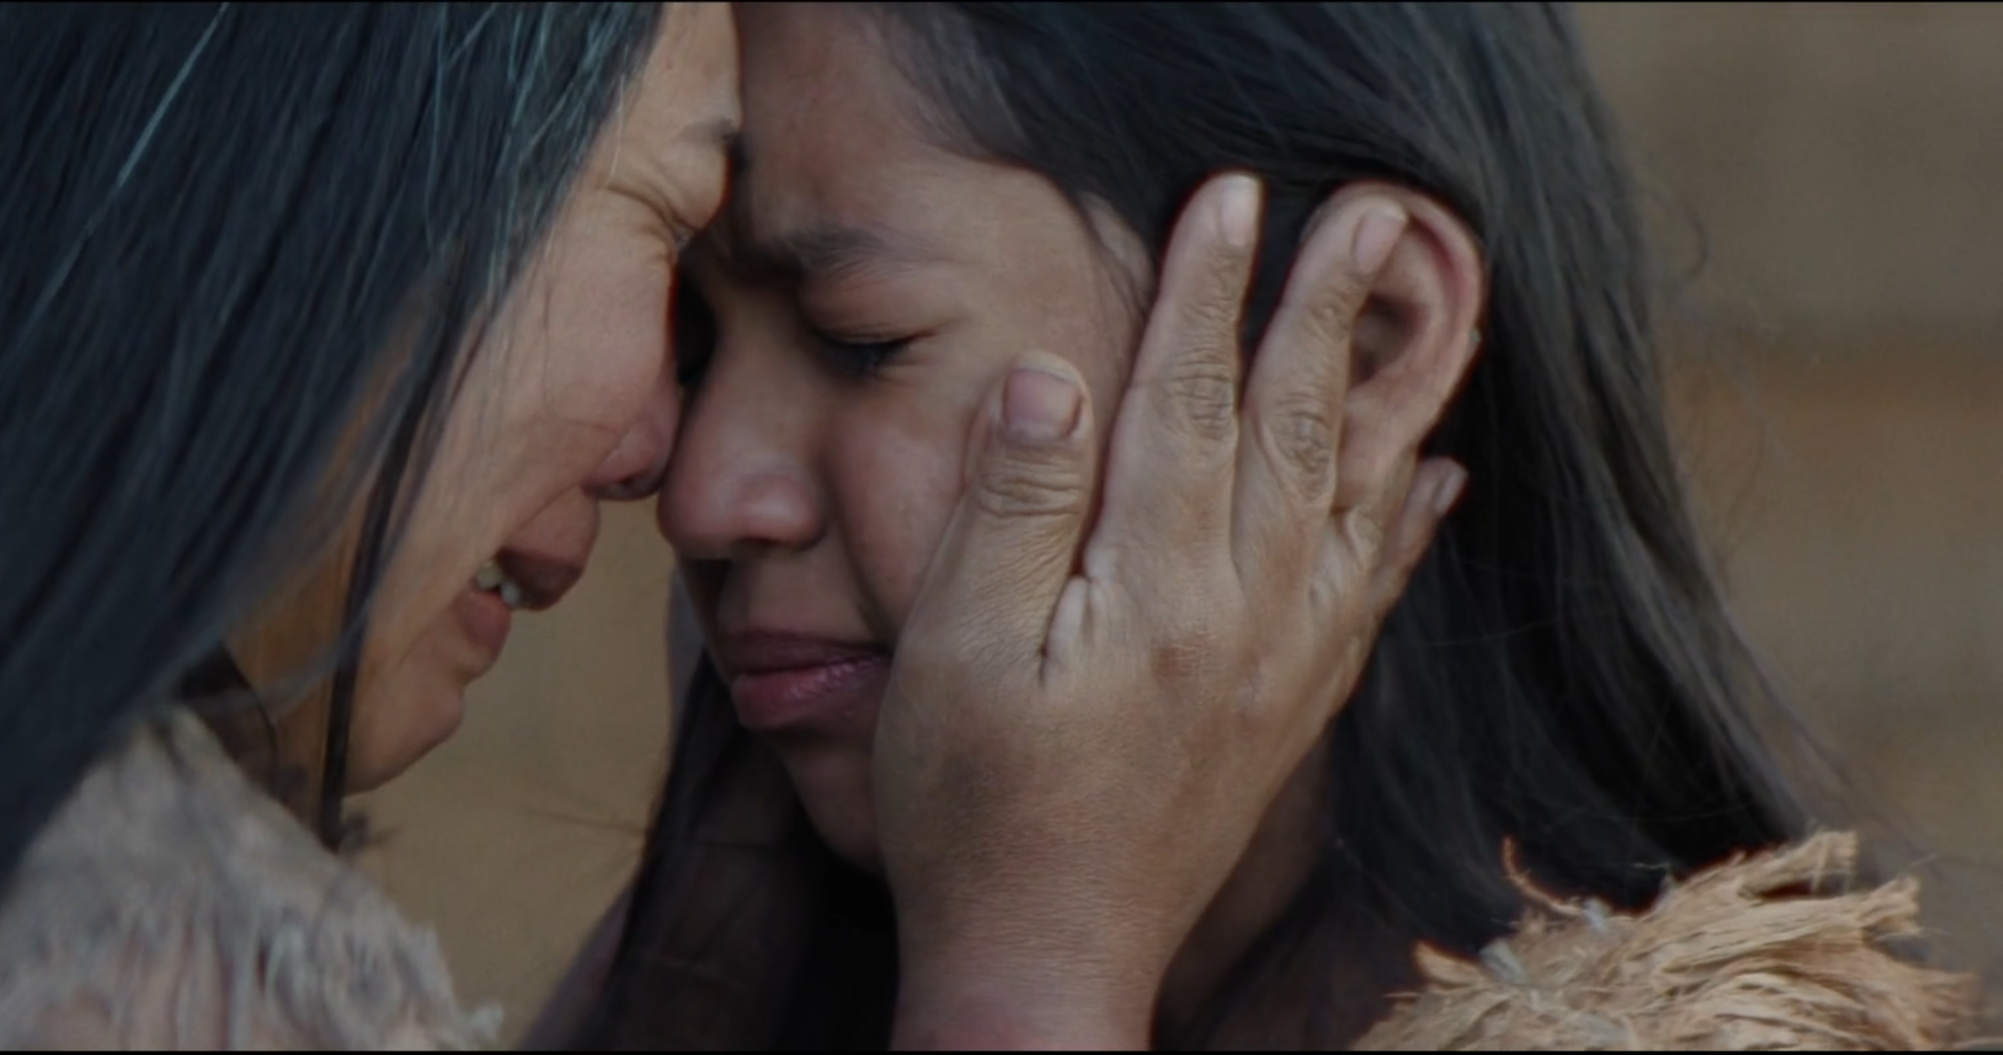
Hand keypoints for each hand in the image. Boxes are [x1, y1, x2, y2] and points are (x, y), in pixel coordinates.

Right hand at [876, 174, 1472, 1048]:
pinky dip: (1409, 521)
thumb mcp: (950, 650)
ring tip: (1431, 308)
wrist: (1045, 957)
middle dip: (1328, 307)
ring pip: (1356, 497)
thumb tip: (1047, 374)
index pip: (1184, 402)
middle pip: (1297, 428)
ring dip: (1391, 391)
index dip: (1206, 291)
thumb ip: (1007, 507)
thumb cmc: (975, 808)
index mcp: (1157, 590)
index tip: (1229, 196)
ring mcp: (1281, 667)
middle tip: (1374, 212)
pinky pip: (1370, 591)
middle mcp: (1244, 617)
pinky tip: (1437, 477)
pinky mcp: (1290, 712)